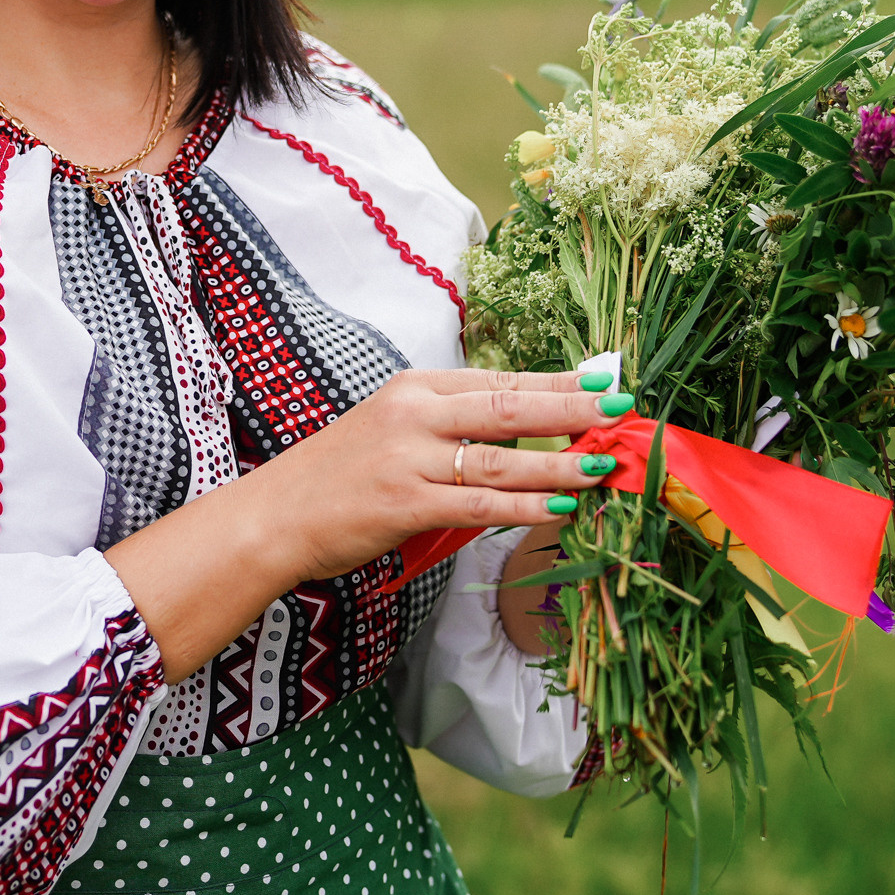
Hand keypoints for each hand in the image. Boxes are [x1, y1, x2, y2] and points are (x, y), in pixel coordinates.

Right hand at [246, 367, 623, 582]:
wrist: (274, 516)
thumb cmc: (338, 475)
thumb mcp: (391, 428)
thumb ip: (448, 426)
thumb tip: (522, 433)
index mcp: (415, 388)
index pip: (498, 379)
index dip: (556, 382)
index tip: (603, 380)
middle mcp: (414, 413)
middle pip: (507, 405)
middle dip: (572, 409)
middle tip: (620, 409)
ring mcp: (409, 458)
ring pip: (499, 456)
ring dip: (558, 462)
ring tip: (603, 466)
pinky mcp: (405, 503)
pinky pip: (477, 503)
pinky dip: (523, 504)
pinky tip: (558, 507)